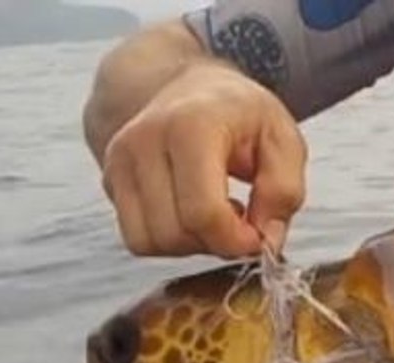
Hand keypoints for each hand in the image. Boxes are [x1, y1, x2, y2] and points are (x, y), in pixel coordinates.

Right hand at [100, 61, 306, 257]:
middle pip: (176, 233)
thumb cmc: (241, 115)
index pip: (204, 213)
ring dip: (190, 245)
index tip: (259, 235)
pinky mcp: (109, 179)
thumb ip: (284, 191)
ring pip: (150, 242)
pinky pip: (137, 238)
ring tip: (215, 215)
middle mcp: (144, 141)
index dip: (237, 240)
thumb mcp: (284, 140)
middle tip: (242, 221)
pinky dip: (168, 240)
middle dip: (217, 243)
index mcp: (192, 126)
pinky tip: (190, 214)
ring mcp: (119, 160)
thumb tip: (267, 241)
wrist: (188, 85)